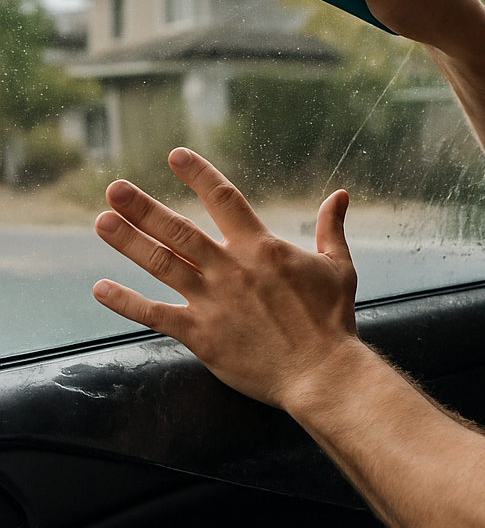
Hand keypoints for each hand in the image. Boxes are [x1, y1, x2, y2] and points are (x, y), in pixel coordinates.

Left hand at [93, 148, 358, 408]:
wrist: (321, 372)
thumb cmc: (332, 320)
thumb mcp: (338, 266)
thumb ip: (331, 228)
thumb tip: (340, 194)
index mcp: (263, 248)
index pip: (224, 199)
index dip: (199, 175)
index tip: (176, 156)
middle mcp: (231, 269)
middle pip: (178, 230)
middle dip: (143, 207)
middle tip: (114, 188)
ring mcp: (213, 301)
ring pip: (162, 264)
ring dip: (129, 242)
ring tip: (102, 222)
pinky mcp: (201, 334)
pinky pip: (155, 314)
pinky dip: (125, 302)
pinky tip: (101, 289)